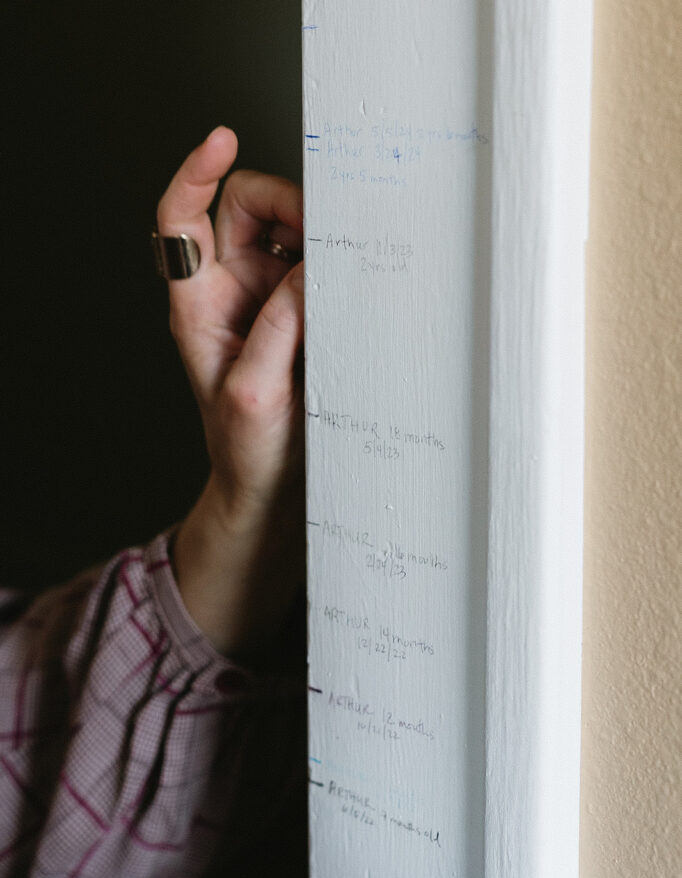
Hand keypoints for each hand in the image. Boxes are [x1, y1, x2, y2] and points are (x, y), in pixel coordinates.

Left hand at [156, 128, 304, 658]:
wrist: (272, 490)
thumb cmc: (249, 453)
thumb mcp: (255, 394)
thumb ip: (278, 327)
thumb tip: (311, 268)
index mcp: (198, 306)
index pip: (182, 219)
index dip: (195, 172)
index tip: (223, 140)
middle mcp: (230, 293)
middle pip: (249, 210)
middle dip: (289, 206)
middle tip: (328, 235)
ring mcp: (268, 301)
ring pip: (291, 233)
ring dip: (321, 235)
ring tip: (348, 264)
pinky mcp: (302, 316)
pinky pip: (319, 268)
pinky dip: (339, 262)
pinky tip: (358, 281)